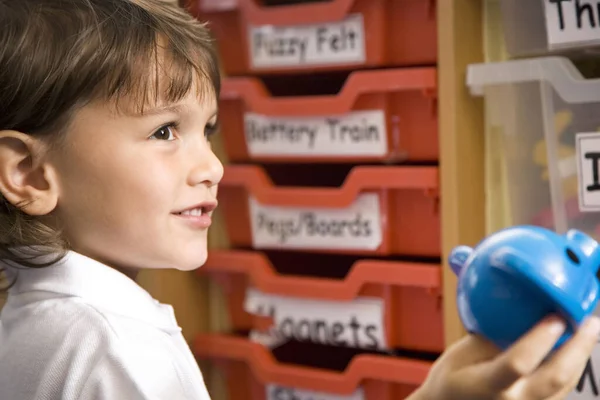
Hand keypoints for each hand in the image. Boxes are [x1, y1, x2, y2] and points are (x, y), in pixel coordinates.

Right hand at [410, 315, 599, 399]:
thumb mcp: (461, 353)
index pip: (519, 362)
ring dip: (580, 356)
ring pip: (566, 384)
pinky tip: (573, 349)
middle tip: (590, 322)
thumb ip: (492, 338)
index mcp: (488, 386)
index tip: (554, 316)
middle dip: (578, 347)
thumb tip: (522, 310)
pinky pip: (562, 390)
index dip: (540, 339)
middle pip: (556, 377)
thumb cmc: (451, 381)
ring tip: (588, 330)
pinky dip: (571, 367)